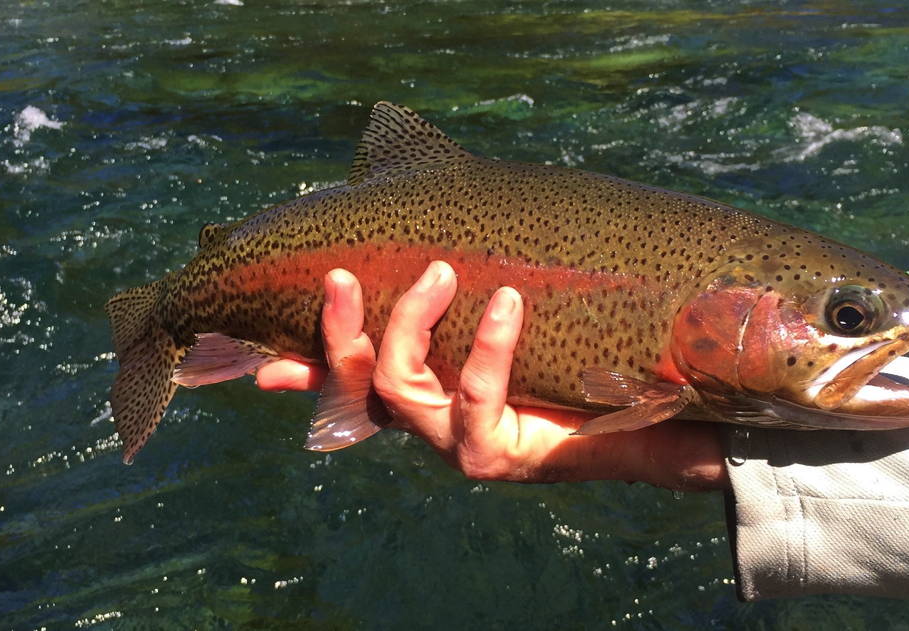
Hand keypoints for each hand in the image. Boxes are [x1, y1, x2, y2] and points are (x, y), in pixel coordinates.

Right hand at [257, 262, 728, 490]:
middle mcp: (429, 419)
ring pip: (399, 391)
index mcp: (426, 386)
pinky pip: (474, 397)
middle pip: (356, 382)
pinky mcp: (494, 456)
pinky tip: (508, 302)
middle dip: (338, 330)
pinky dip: (486, 347)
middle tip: (340, 274)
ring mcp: (455, 442)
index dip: (297, 361)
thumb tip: (458, 211)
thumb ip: (482, 275)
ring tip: (441, 270)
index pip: (346, 375)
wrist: (651, 412)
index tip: (257, 344)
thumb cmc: (580, 351)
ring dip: (408, 326)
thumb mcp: (520, 303)